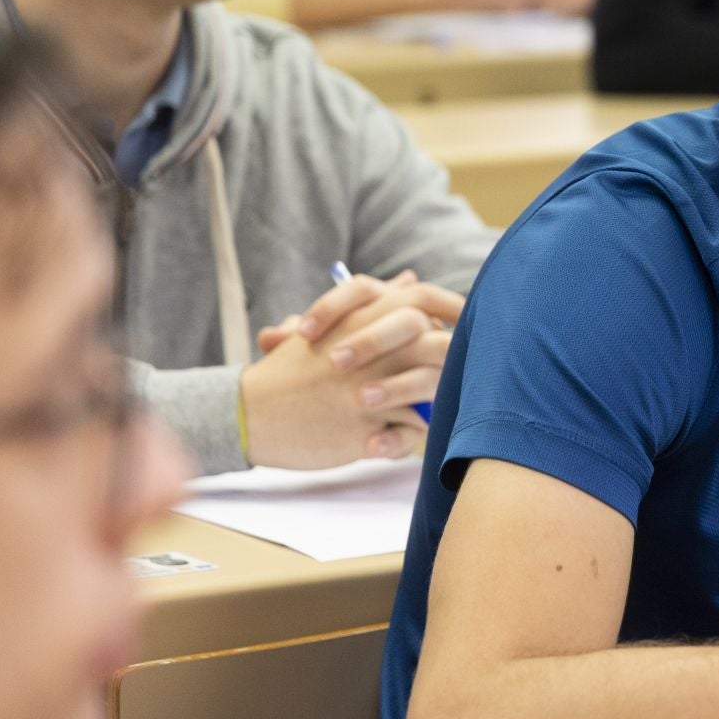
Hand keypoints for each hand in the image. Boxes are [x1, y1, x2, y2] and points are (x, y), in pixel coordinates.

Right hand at [240, 274, 464, 467]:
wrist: (248, 413)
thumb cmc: (291, 372)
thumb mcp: (329, 327)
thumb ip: (373, 303)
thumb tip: (409, 277)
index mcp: (361, 317)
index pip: (423, 299)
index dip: (456, 308)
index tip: (470, 322)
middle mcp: (371, 347)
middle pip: (441, 345)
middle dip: (453, 363)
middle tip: (454, 375)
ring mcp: (370, 387)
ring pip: (432, 391)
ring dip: (433, 401)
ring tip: (420, 410)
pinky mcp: (366, 426)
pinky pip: (410, 431)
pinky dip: (405, 438)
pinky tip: (385, 441)